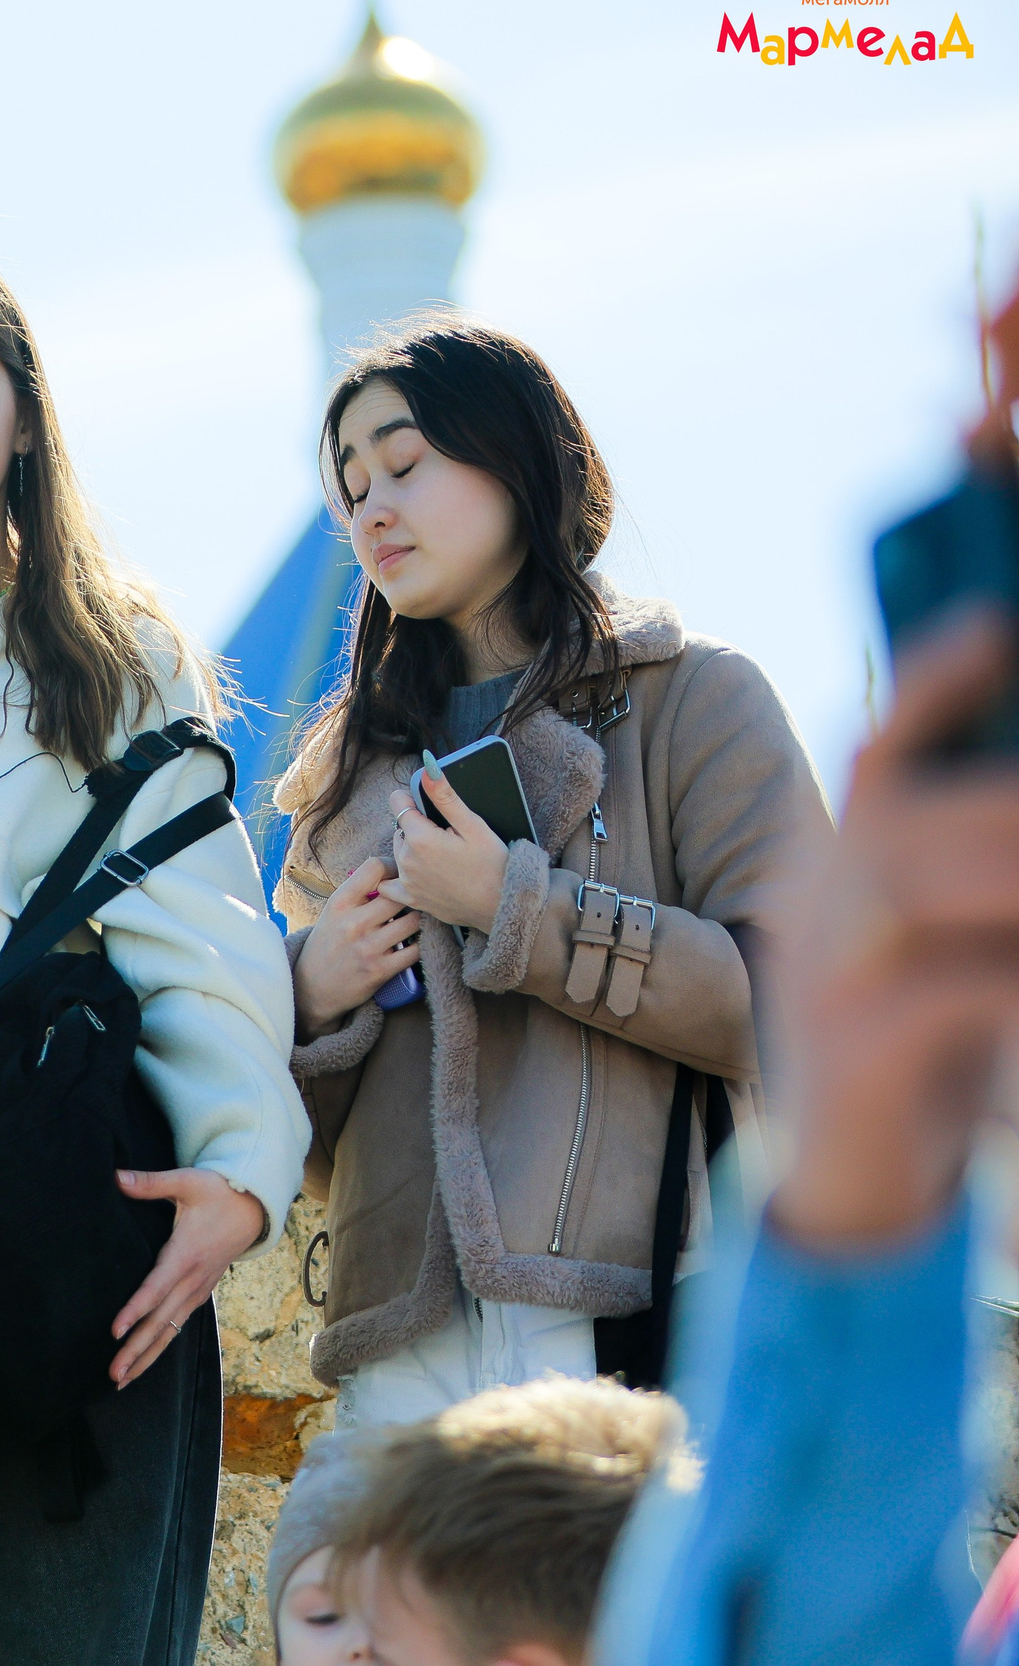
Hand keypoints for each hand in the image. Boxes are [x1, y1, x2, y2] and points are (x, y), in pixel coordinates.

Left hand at [109, 1168, 265, 1386]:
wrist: (255, 1208)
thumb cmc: (218, 1192)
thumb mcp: (187, 1181)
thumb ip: (150, 1182)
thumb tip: (116, 1176)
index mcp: (185, 1255)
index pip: (156, 1288)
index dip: (136, 1310)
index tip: (116, 1330)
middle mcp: (192, 1280)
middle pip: (161, 1321)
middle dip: (137, 1349)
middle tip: (114, 1374)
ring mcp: (198, 1290)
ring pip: (170, 1330)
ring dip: (147, 1356)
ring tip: (122, 1380)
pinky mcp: (200, 1293)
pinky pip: (178, 1325)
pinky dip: (160, 1345)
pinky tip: (144, 1361)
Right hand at [294, 855, 420, 1037]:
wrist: (311, 989)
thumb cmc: (327, 945)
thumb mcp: (332, 914)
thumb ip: (358, 895)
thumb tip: (394, 877)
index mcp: (339, 903)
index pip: (374, 867)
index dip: (392, 867)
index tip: (397, 876)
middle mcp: (353, 923)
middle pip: (399, 895)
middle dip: (411, 896)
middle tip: (416, 900)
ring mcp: (368, 947)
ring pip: (413, 921)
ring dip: (419, 920)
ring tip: (416, 920)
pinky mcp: (381, 970)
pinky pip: (416, 950)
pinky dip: (420, 944)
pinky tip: (416, 942)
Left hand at [378, 763, 508, 930]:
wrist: (501, 903)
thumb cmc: (492, 863)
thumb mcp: (473, 824)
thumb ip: (444, 796)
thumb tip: (426, 769)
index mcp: (419, 838)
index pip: (398, 802)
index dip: (411, 799)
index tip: (426, 805)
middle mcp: (407, 860)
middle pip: (399, 828)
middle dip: (416, 826)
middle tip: (444, 835)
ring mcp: (407, 881)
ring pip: (398, 852)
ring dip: (411, 849)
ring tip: (441, 856)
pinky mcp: (411, 899)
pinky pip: (390, 885)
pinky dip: (398, 876)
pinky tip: (415, 873)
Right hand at [769, 611, 1018, 1250]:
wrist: (849, 1192)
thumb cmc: (926, 1056)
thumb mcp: (948, 949)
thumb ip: (977, 879)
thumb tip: (1013, 820)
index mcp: (844, 873)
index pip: (879, 749)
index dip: (934, 681)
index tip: (994, 625)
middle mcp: (819, 911)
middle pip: (908, 815)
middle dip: (1008, 806)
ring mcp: (823, 981)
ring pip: (914, 882)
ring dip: (1016, 876)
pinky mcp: (849, 1054)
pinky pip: (948, 991)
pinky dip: (1018, 984)